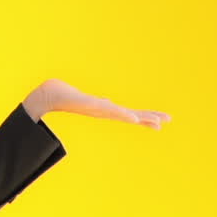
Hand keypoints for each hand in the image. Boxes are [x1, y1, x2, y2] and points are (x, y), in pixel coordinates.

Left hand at [31, 78, 171, 129]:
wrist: (49, 96)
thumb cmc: (66, 96)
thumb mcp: (88, 99)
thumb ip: (99, 102)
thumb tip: (107, 101)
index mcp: (106, 110)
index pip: (130, 113)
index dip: (145, 117)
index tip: (162, 121)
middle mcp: (104, 111)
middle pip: (131, 115)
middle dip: (149, 118)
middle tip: (168, 121)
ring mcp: (99, 109)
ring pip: (123, 114)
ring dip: (140, 118)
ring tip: (156, 121)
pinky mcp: (91, 106)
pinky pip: (110, 110)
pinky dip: (122, 114)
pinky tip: (132, 117)